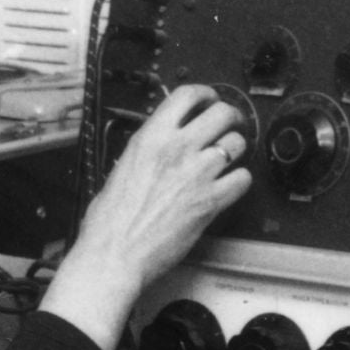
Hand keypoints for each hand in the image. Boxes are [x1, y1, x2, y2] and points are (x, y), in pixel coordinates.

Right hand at [40, 87, 254, 349]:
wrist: (113, 255)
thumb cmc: (108, 223)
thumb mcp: (121, 170)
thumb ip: (146, 153)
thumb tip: (157, 149)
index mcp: (151, 137)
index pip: (187, 95)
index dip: (205, 94)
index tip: (209, 101)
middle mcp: (177, 149)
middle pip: (222, 113)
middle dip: (230, 118)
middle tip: (230, 126)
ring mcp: (197, 174)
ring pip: (237, 143)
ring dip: (236, 149)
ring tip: (230, 158)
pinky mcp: (210, 202)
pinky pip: (242, 179)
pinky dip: (240, 181)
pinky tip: (231, 186)